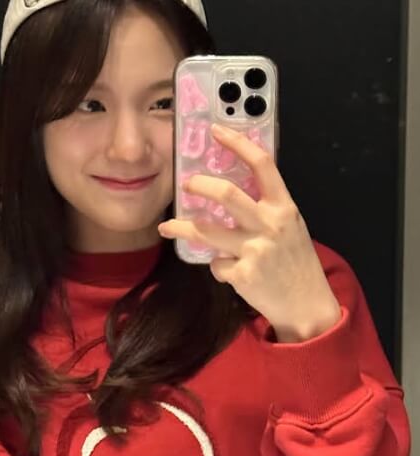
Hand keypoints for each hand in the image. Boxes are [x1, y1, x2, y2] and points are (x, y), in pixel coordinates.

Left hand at [159, 124, 340, 342]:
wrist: (307, 305)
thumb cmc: (296, 262)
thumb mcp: (290, 227)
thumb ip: (266, 208)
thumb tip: (229, 192)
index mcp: (285, 208)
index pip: (262, 165)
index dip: (238, 143)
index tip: (217, 130)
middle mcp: (270, 224)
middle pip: (227, 194)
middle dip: (199, 185)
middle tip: (186, 185)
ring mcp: (255, 250)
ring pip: (206, 230)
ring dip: (181, 227)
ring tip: (167, 226)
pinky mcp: (242, 274)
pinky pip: (216, 264)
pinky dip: (216, 266)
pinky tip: (227, 271)